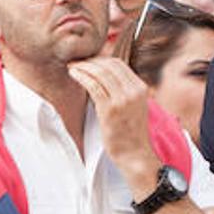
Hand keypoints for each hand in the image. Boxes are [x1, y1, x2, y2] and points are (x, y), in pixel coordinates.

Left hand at [69, 56, 156, 184]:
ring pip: (100, 72)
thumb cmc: (130, 133)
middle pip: (108, 64)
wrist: (135, 154)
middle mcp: (133, 91)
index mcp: (140, 88)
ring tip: (72, 67)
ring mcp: (123, 100)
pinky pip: (93, 86)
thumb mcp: (133, 106)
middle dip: (90, 60)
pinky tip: (73, 74)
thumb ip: (123, 91)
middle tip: (76, 61)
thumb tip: (102, 76)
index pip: (118, 63)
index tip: (88, 61)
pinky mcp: (110, 109)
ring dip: (83, 66)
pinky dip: (81, 77)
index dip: (100, 59)